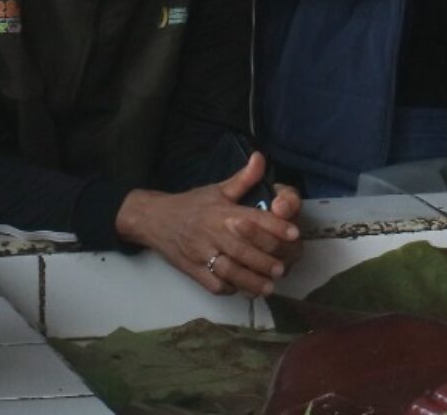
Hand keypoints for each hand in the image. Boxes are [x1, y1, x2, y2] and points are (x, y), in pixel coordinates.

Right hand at [115, 152, 303, 297]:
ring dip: (251, 280)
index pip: (252, 218)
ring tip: (269, 286)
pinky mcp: (192, 270)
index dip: (275, 226)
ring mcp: (201, 253)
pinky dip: (230, 289)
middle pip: (242, 249)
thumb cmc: (191, 205)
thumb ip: (243, 179)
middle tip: (283, 267)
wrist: (153, 219)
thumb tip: (260, 157)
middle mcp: (212, 232)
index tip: (293, 234)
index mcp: (221, 211)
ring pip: (229, 271)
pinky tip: (244, 290)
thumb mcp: (217, 189)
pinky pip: (213, 284)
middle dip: (265, 260)